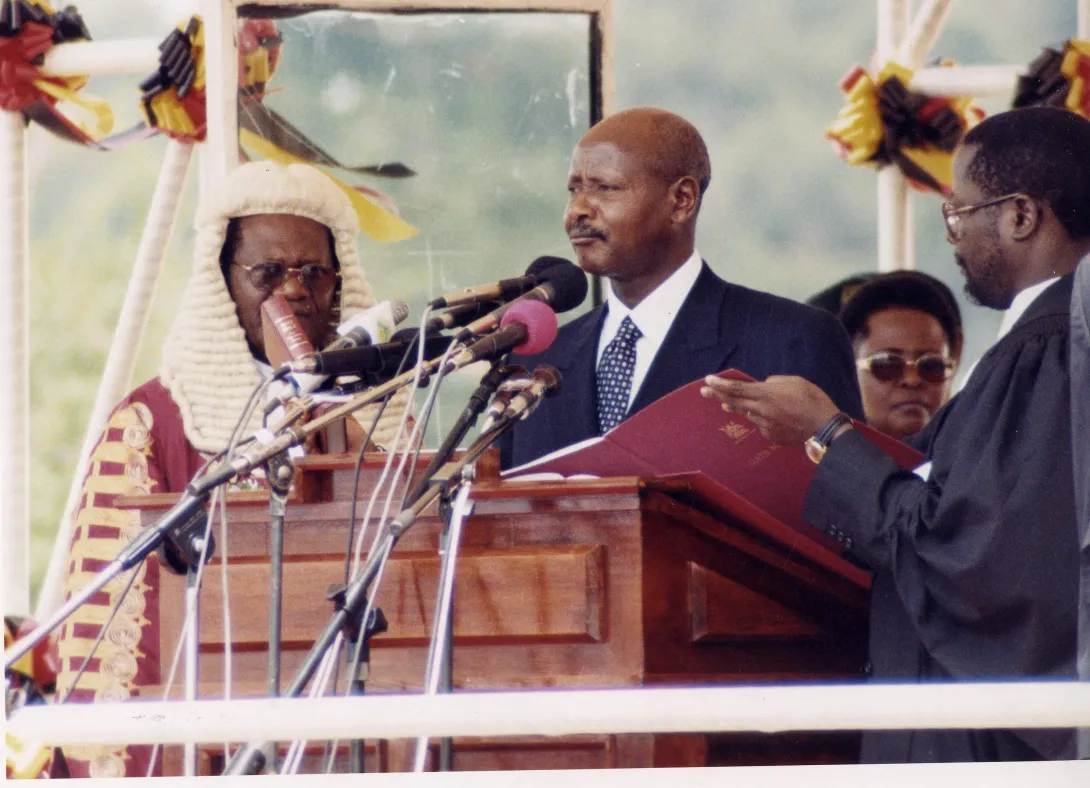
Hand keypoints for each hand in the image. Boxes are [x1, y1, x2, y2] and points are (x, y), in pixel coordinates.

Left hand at [700, 374, 840, 445]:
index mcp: (767, 394)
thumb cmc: (813, 400)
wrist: (824, 429)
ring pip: (745, 413)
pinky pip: (758, 423)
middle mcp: (761, 410)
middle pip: (733, 402)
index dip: (720, 385)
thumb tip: (762, 386)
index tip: (707, 380)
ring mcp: (764, 425)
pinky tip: (762, 414)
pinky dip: (756, 416)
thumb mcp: (795, 381)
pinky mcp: (770, 435)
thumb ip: (774, 382)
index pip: (737, 389)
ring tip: (724, 402)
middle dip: (716, 395)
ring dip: (734, 406)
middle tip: (703, 391)